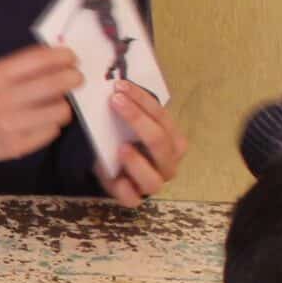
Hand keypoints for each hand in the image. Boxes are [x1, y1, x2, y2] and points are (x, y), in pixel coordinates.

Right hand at [0, 46, 82, 167]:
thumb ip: (20, 67)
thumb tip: (59, 60)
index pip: (41, 59)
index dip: (64, 57)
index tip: (71, 59)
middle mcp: (4, 98)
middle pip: (58, 84)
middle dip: (73, 79)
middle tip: (74, 80)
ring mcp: (11, 125)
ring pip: (60, 111)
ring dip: (62, 106)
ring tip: (53, 105)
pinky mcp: (16, 146)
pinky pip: (51, 132)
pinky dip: (50, 126)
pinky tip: (39, 123)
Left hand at [100, 83, 187, 207]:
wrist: (109, 163)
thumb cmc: (123, 138)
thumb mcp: (128, 122)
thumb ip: (129, 107)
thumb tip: (118, 84)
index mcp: (173, 140)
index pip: (161, 116)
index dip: (141, 99)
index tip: (120, 86)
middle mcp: (168, 162)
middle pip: (160, 142)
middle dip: (137, 120)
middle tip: (115, 102)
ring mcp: (153, 182)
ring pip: (152, 178)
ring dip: (137, 162)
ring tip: (121, 147)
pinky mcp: (135, 198)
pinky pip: (133, 198)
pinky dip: (125, 189)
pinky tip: (115, 178)